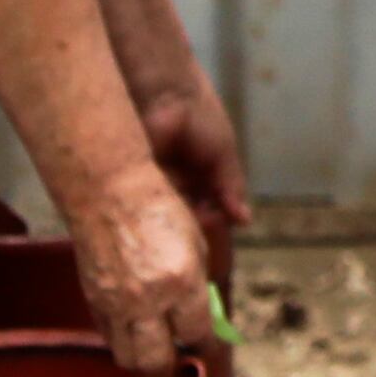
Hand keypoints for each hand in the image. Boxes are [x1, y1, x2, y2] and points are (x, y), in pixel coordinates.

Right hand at [71, 171, 211, 376]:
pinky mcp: (93, 302)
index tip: (209, 350)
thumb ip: (200, 286)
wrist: (109, 196)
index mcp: (182, 284)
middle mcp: (148, 301)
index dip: (207, 347)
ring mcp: (116, 305)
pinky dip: (122, 345)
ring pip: (128, 358)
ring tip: (154, 363)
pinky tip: (132, 338)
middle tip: (178, 375)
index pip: (197, 334)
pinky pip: (108, 339)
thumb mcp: (196, 246)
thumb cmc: (160, 212)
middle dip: (170, 374)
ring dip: (143, 366)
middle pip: (158, 361)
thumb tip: (205, 318)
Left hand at [133, 72, 254, 279]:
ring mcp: (153, 194)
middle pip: (183, 235)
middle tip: (192, 272)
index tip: (214, 279)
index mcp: (202, 189)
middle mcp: (177, 196)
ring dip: (171, 241)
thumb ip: (231, 188)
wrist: (165, 96)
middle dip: (190, 253)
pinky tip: (154, 237)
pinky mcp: (132, 189)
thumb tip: (244, 221)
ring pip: (162, 230)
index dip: (212, 252)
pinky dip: (148, 227)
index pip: (209, 229)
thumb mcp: (222, 156)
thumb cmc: (200, 120)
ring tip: (179, 249)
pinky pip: (140, 216)